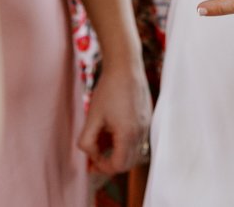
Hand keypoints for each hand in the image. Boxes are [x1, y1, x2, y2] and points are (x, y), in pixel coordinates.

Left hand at [77, 58, 152, 174]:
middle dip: (110, 163)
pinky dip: (125, 142)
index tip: (92, 158)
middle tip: (95, 157)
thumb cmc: (108, 89)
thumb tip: (89, 153)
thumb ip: (87, 140)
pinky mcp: (147, 119)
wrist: (126, 66)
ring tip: (102, 141)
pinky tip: (112, 129)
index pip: (118, 165)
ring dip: (118, 152)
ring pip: (133, 152)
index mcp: (127, 134)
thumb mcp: (92, 116)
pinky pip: (137, 139)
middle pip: (128, 163)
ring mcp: (146, 126)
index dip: (103, 166)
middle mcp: (140, 132)